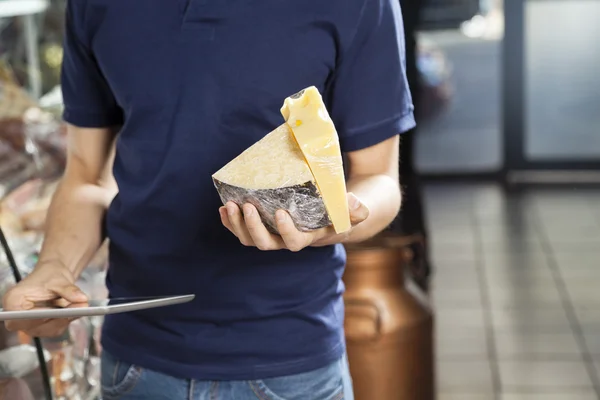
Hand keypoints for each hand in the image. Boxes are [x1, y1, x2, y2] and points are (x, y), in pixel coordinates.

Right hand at [2, 262, 87, 336]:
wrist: (53, 277)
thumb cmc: (50, 276)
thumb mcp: (60, 280)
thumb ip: (69, 290)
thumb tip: (82, 299)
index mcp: (13, 302)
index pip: (24, 318)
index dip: (44, 317)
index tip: (64, 312)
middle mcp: (17, 317)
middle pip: (38, 326)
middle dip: (61, 318)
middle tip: (82, 307)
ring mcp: (28, 325)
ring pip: (50, 330)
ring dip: (66, 319)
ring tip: (80, 305)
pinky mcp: (41, 328)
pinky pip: (56, 329)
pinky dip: (67, 320)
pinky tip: (73, 309)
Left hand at [219, 192, 368, 251]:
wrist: (330, 217)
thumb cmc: (339, 213)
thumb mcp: (352, 211)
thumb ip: (356, 210)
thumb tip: (353, 202)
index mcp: (307, 238)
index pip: (294, 242)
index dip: (285, 231)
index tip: (280, 213)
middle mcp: (286, 240)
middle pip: (265, 243)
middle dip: (253, 227)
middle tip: (247, 206)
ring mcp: (272, 235)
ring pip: (249, 238)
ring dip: (237, 224)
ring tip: (230, 206)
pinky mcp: (262, 227)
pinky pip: (242, 230)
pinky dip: (231, 222)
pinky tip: (224, 208)